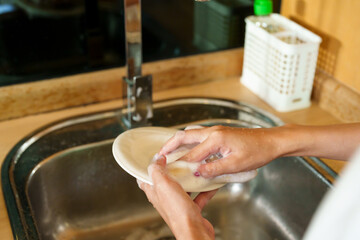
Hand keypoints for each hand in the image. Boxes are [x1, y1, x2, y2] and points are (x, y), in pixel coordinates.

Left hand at [137, 155, 215, 239]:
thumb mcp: (164, 185)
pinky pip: (199, 196)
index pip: (145, 179)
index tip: (157, 157)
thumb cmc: (178, 213)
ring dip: (190, 178)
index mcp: (155, 193)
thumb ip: (157, 170)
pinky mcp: (192, 210)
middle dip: (173, 169)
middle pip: (166, 181)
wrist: (195, 232)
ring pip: (183, 187)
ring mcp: (179, 205)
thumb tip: (157, 159)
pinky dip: (205, 189)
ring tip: (196, 168)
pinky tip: (211, 183)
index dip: (149, 167)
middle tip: (180, 159)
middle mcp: (165, 199)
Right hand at [159, 125, 281, 177]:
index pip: (192, 154)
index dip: (180, 165)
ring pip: (190, 134)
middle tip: (159, 154)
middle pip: (184, 136)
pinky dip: (188, 142)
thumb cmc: (257, 152)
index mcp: (215, 139)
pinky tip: (187, 149)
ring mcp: (215, 131)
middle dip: (170, 145)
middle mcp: (212, 132)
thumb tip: (198, 173)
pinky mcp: (219, 134)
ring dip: (178, 142)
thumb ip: (215, 168)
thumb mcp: (236, 164)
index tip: (169, 172)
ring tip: (169, 151)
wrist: (271, 141)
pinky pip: (198, 136)